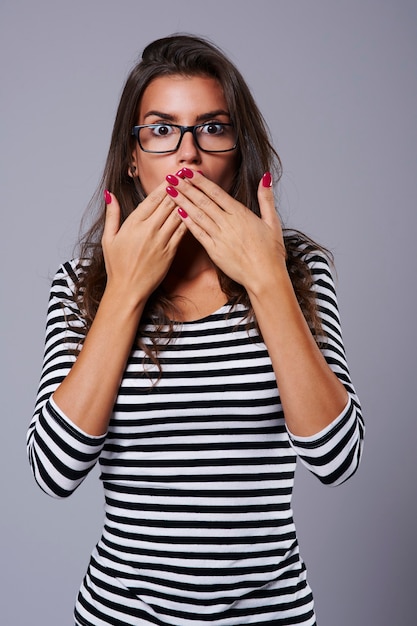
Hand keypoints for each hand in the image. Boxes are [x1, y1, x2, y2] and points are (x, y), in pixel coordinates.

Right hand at [102, 182, 186, 304]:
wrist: (128, 290)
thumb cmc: (116, 265)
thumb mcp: (109, 238)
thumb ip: (112, 214)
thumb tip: (110, 194)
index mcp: (133, 224)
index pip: (152, 199)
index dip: (165, 185)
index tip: (174, 174)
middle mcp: (148, 230)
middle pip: (167, 204)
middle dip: (179, 188)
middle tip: (189, 175)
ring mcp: (161, 241)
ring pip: (177, 215)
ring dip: (187, 200)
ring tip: (196, 188)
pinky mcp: (170, 252)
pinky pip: (182, 232)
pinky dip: (189, 219)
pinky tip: (196, 210)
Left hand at [166, 171, 286, 292]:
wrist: (265, 276)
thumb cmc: (271, 252)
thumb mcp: (272, 221)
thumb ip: (266, 198)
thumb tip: (265, 176)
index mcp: (241, 213)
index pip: (216, 192)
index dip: (200, 181)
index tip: (188, 172)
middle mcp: (228, 223)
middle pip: (203, 201)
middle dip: (186, 188)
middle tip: (171, 177)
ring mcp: (219, 237)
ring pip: (197, 215)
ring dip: (182, 201)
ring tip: (170, 191)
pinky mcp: (214, 251)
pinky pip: (198, 233)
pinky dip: (187, 222)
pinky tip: (178, 213)